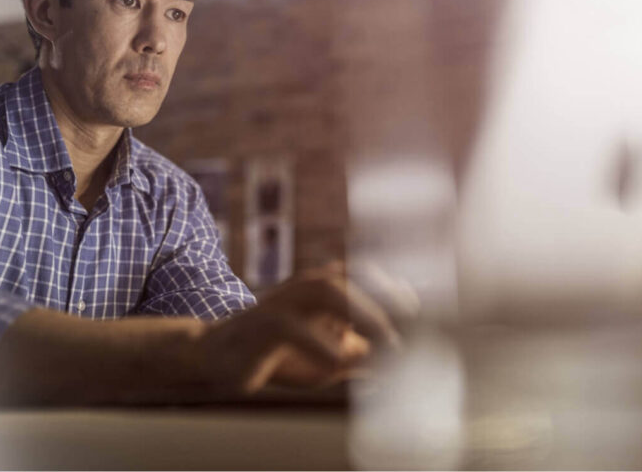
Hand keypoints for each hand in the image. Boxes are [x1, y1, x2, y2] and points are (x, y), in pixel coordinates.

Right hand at [192, 263, 405, 393]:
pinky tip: (339, 364)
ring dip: (362, 313)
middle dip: (387, 296)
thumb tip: (393, 367)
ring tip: (388, 341)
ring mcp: (285, 300)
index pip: (369, 275)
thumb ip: (358, 360)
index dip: (399, 289)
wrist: (217, 357)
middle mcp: (307, 285)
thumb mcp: (325, 361)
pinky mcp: (264, 323)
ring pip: (327, 289)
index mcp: (325, 289)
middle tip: (414, 325)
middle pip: (354, 274)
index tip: (424, 312)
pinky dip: (320, 346)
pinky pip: (294, 328)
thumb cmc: (278, 355)